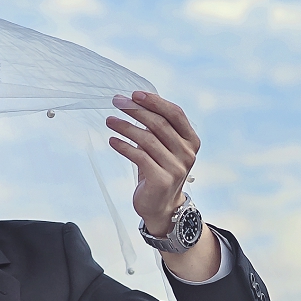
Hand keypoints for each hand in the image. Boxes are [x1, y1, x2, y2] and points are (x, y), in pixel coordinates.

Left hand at [105, 91, 200, 235]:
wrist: (161, 206)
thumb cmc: (159, 170)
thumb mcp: (164, 147)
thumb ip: (158, 127)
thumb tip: (135, 101)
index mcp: (191, 140)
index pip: (175, 114)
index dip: (155, 102)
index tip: (135, 94)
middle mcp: (187, 153)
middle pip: (160, 124)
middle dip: (136, 111)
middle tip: (117, 102)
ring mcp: (176, 168)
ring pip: (147, 140)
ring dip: (125, 127)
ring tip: (109, 120)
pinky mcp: (162, 180)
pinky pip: (139, 157)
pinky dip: (123, 146)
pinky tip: (112, 140)